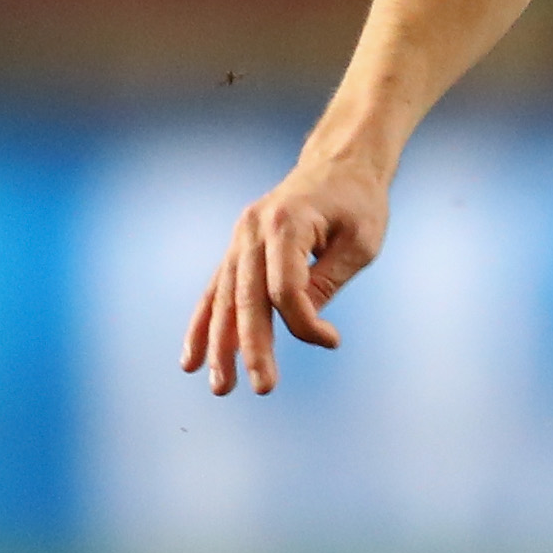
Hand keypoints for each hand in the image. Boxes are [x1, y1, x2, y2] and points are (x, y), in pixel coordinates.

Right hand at [181, 155, 389, 394]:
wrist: (338, 164)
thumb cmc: (358, 204)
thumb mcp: (360, 243)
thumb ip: (327, 282)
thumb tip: (305, 327)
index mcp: (288, 222)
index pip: (286, 287)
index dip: (306, 322)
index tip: (333, 339)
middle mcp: (254, 229)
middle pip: (248, 298)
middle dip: (253, 347)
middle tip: (263, 388)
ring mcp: (239, 238)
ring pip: (225, 299)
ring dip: (221, 345)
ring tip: (222, 386)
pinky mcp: (237, 249)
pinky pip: (215, 291)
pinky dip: (204, 325)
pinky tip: (193, 359)